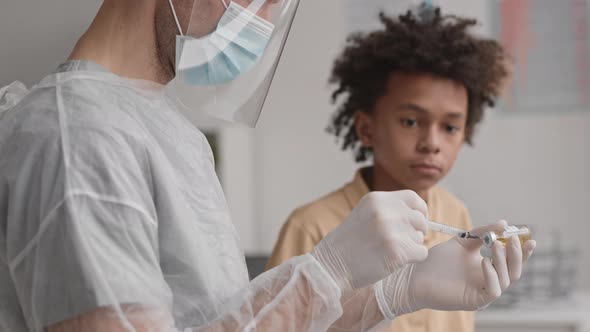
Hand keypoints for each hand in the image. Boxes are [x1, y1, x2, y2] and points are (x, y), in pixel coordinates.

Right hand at [312, 190, 428, 290]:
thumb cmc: (348, 244)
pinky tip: (394, 261)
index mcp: (376, 199)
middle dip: (416, 232)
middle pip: (420, 219)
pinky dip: (413, 259)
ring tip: (389, 252)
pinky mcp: (396, 251)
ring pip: (421, 237)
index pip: (413, 198)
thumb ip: (388, 210)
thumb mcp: (365, 215)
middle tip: (401, 243)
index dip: (420, 211)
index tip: (415, 224)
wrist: (330, 266)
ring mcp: (391, 230)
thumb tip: (420, 216)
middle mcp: (385, 210)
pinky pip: (421, 253)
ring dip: (411, 246)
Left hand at [374, 220, 535, 317]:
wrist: (416, 274)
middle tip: (513, 239)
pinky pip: (493, 291)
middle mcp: (489, 281)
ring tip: (495, 245)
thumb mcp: (463, 242)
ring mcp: (483, 292)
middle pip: (514, 270)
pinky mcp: (475, 301)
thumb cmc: (438, 261)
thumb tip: (504, 223)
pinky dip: (492, 275)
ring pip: (506, 279)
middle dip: (517, 254)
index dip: (523, 250)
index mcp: (489, 268)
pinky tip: (484, 261)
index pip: (512, 260)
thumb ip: (482, 233)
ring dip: (503, 260)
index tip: (529, 237)